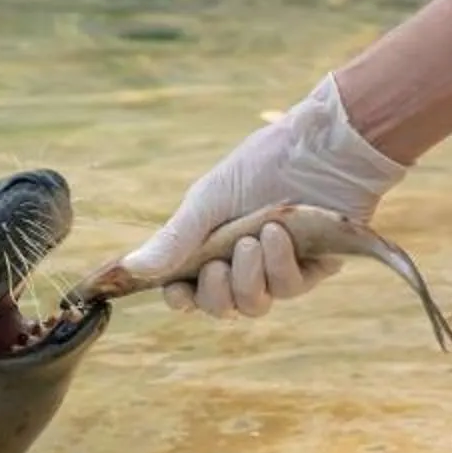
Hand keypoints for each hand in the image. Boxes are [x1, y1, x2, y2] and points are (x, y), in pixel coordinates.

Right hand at [121, 75, 409, 318]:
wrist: (320, 145)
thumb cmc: (262, 165)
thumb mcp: (209, 200)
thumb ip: (174, 238)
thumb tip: (132, 268)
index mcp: (214, 247)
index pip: (191, 291)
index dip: (181, 300)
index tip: (177, 294)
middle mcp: (245, 264)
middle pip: (222, 307)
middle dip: (215, 292)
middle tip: (217, 265)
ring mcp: (279, 268)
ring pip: (255, 304)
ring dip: (248, 277)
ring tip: (251, 239)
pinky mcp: (314, 268)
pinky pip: (289, 288)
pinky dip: (278, 263)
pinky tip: (278, 234)